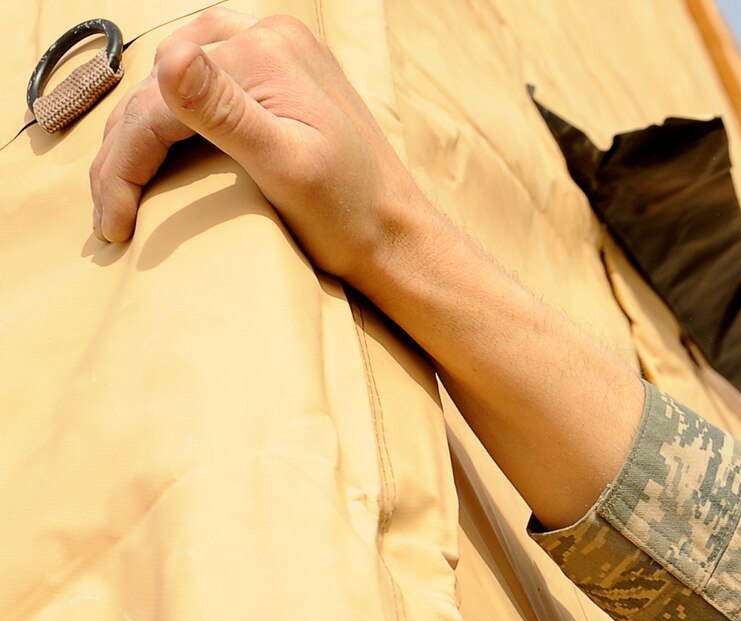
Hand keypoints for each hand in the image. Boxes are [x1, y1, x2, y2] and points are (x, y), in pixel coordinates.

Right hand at [89, 10, 443, 286]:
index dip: (123, 166)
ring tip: (123, 196)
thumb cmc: (348, 217)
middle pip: (162, 92)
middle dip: (126, 155)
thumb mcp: (286, 167)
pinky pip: (204, 84)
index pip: (158, 103)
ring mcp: (276, 48)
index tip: (111, 225)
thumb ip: (225, 112)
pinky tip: (160, 157)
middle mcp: (267, 32)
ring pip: (175, 87)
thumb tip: (172, 56)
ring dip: (142, 137)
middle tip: (109, 217)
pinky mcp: (281, 71)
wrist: (399, 237)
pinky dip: (175, 120)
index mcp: (264, 50)